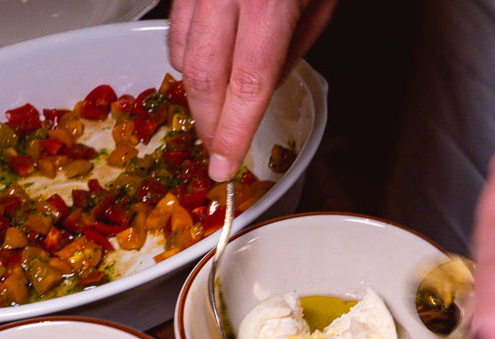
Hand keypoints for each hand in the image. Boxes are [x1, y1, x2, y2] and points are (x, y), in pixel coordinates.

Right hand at [168, 0, 334, 180]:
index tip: (225, 166)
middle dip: (209, 124)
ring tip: (216, 108)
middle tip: (217, 148)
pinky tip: (206, 64)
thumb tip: (267, 85)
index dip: (233, 134)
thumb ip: (293, 47)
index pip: (247, 87)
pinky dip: (186, 58)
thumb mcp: (320, 4)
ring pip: (182, 59)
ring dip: (197, 93)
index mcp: (267, 5)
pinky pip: (174, 32)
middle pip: (204, 80)